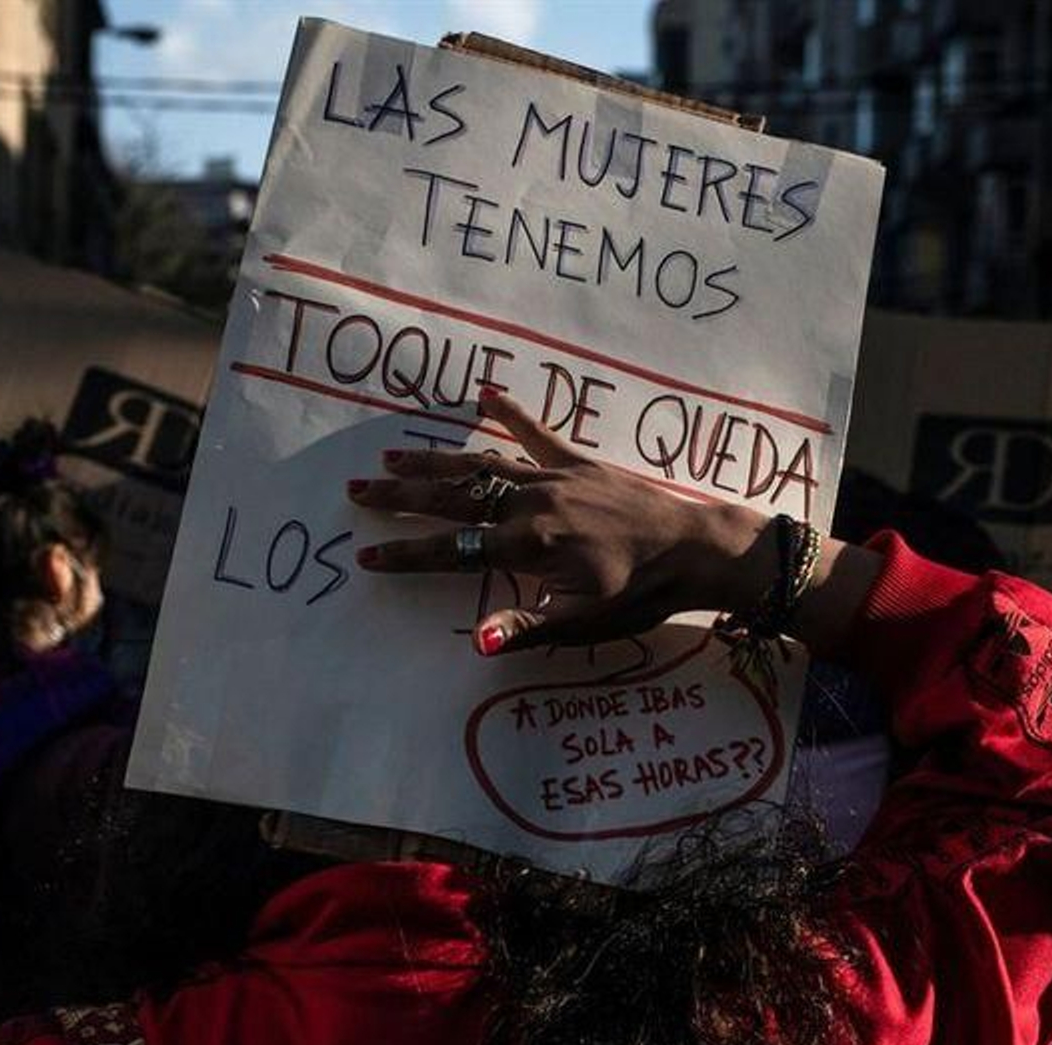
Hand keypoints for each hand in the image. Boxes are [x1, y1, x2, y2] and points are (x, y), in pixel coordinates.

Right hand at [349, 389, 774, 653]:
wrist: (696, 548)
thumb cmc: (641, 594)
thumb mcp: (585, 620)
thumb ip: (526, 628)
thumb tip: (475, 643)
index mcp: (529, 546)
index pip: (453, 551)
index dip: (407, 556)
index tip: (366, 557)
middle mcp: (533, 503)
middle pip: (453, 499)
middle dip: (401, 497)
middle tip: (356, 491)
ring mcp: (554, 477)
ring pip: (481, 465)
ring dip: (435, 462)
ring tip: (393, 458)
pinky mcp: (579, 461)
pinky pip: (537, 432)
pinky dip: (510, 413)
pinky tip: (484, 395)